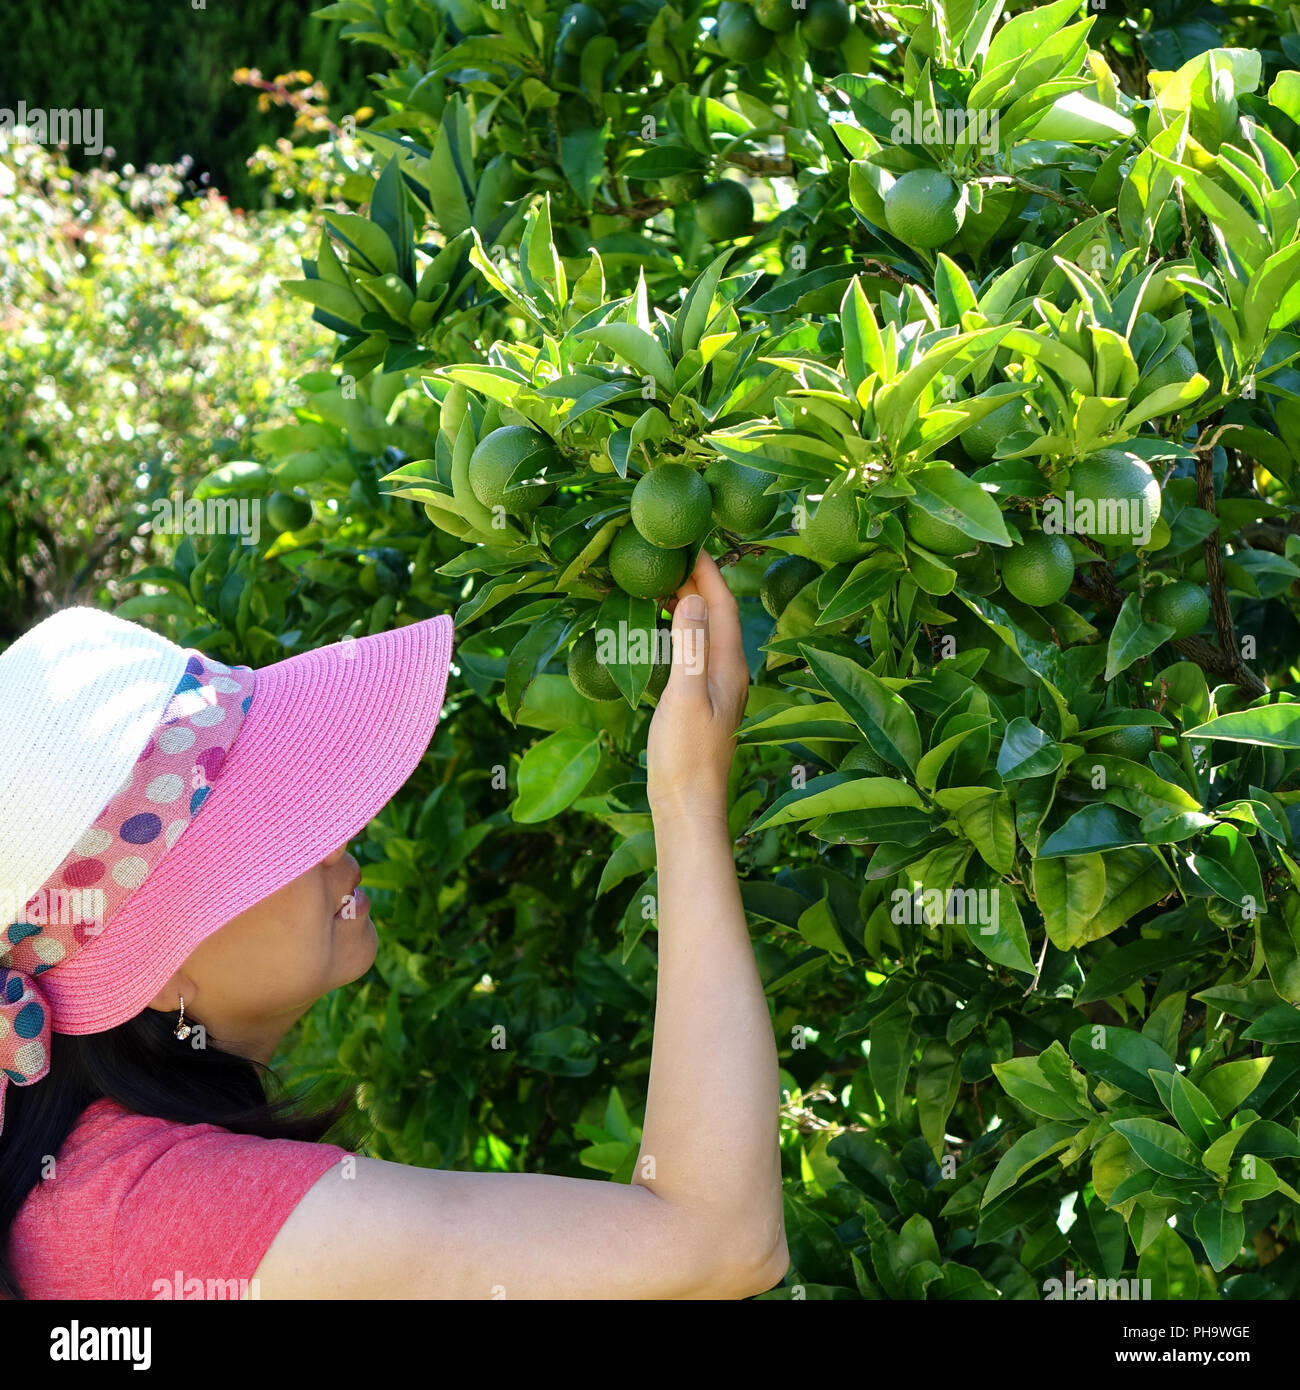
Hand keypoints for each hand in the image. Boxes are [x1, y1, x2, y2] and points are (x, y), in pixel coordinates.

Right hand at [646, 549, 749, 820]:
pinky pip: (696, 650)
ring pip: (707, 631)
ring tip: (658, 580)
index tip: (687, 539)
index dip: (707, 569)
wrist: (689, 807)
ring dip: (686, 603)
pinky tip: (661, 628)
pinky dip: (679, 629)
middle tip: (666, 551)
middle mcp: (731, 672)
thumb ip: (690, 647)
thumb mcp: (683, 698)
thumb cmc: (685, 757)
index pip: (724, 603)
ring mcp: (719, 687)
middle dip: (695, 580)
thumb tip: (692, 597)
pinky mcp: (704, 701)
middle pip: (718, 613)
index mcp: (730, 666)